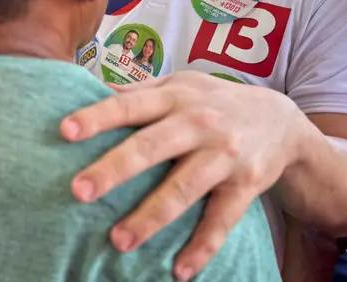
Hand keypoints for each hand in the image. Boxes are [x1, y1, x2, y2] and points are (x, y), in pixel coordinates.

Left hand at [60, 71, 304, 279]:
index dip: (97, 117)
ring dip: (150, 217)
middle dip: (114, 169)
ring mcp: (223, 156)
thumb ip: (139, 91)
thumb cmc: (214, 102)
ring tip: (118, 241)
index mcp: (175, 98)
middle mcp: (198, 124)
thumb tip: (87, 89)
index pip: (130, 105)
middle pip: (152, 147)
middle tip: (78, 191)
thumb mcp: (181, 84)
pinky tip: (179, 271)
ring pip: (183, 189)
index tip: (65, 132)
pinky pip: (221, 220)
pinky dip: (202, 247)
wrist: (282, 121)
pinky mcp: (245, 185)